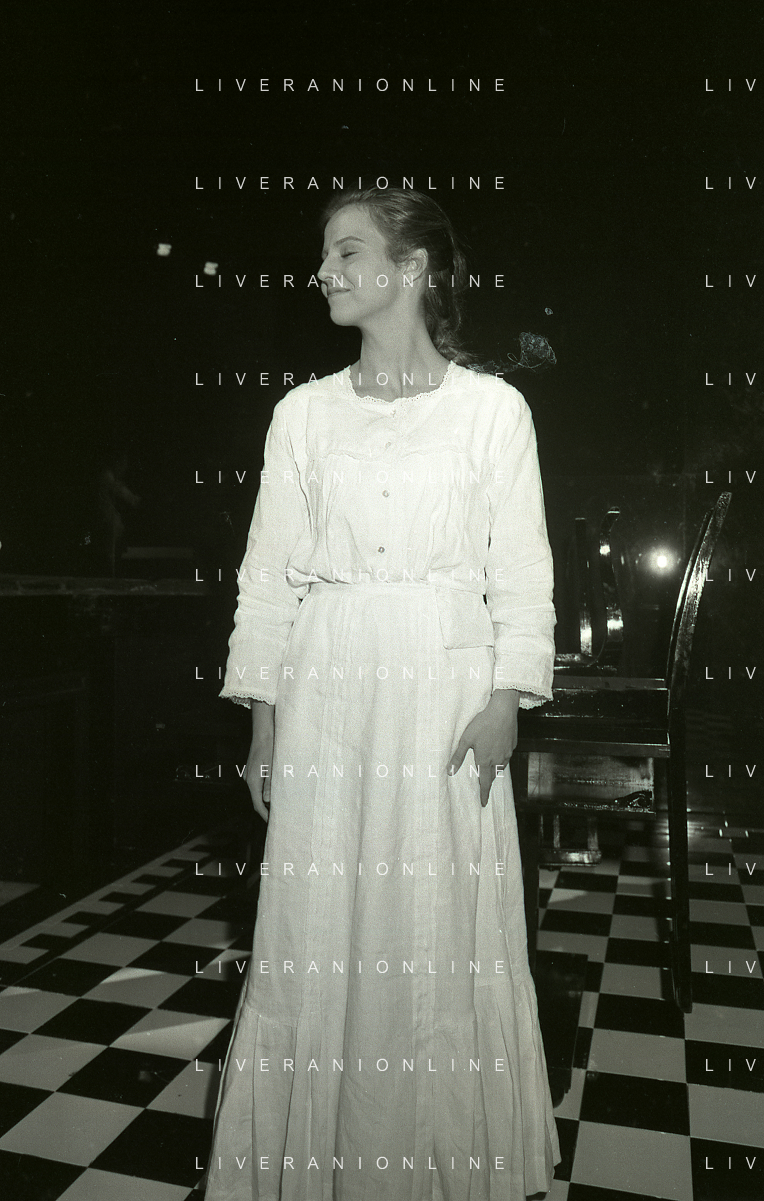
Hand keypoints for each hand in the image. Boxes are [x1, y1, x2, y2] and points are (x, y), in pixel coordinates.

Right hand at [246, 702, 274, 821]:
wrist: (263, 733)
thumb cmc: (270, 749)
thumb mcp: (273, 767)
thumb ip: (270, 785)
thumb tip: (267, 801)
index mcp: (253, 781)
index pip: (257, 803)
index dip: (264, 814)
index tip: (271, 822)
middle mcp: (248, 779)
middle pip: (256, 799)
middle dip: (266, 808)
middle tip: (278, 815)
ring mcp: (249, 774)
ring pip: (257, 791)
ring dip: (265, 798)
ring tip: (278, 804)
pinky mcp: (252, 770)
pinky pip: (257, 784)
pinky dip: (264, 789)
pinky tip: (273, 789)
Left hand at [447, 689, 519, 806]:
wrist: (503, 711)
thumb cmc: (482, 724)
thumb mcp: (465, 740)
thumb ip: (457, 757)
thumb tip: (449, 772)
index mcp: (485, 760)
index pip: (484, 782)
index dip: (484, 794)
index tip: (483, 803)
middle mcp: (498, 759)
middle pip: (493, 776)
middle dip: (489, 782)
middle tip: (485, 785)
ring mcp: (507, 752)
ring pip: (501, 767)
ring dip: (496, 771)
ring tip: (491, 771)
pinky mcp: (513, 745)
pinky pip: (507, 756)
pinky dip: (502, 759)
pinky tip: (499, 753)